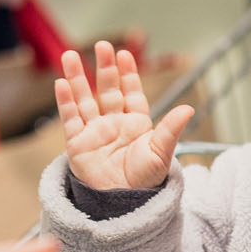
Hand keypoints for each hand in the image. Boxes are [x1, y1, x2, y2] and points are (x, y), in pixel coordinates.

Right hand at [55, 39, 193, 190]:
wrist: (123, 204)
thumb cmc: (144, 181)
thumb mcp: (160, 153)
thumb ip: (170, 129)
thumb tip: (189, 109)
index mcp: (136, 124)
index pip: (131, 93)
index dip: (128, 74)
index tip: (125, 54)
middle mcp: (114, 124)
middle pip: (107, 90)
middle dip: (105, 68)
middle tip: (102, 46)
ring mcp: (94, 132)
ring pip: (84, 99)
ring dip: (77, 78)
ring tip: (70, 55)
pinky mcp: (77, 144)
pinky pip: (70, 119)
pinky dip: (65, 101)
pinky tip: (61, 83)